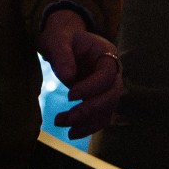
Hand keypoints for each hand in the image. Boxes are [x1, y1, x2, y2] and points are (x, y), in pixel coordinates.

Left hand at [36, 8, 121, 139]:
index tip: (70, 96)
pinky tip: (70, 131)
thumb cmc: (60, 37)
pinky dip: (88, 127)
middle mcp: (113, 71)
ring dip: (87, 122)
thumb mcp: (56, 39)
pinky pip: (100, 117)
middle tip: (69, 117)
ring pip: (107, 110)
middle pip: (112, 95)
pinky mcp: (100, 99)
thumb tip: (69, 77)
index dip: (91, 88)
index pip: (107, 75)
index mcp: (106, 53)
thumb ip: (61, 54)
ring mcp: (108, 86)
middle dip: (91, 110)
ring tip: (61, 124)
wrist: (62, 41)